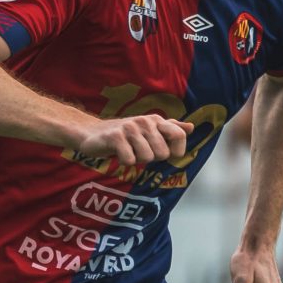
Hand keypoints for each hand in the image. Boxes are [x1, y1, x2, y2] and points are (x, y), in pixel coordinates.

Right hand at [72, 114, 188, 170]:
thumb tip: (191, 127)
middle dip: (152, 158)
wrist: (91, 134)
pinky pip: (129, 160)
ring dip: (136, 160)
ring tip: (128, 151)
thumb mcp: (148, 130)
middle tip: (139, 152)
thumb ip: (170, 129)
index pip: (179, 136)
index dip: (176, 151)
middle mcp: (144, 121)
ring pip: (146, 158)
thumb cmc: (123, 135)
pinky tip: (117, 154)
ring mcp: (130, 128)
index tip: (165, 154)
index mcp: (156, 120)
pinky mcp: (115, 137)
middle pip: (163, 153)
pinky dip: (123, 162)